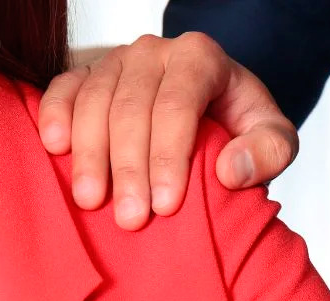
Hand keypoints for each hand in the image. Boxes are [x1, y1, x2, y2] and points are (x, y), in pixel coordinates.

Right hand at [38, 32, 297, 230]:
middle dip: (130, 167)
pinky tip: (56, 148)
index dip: (168, 156)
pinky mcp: (87, 73)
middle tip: (130, 219)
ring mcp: (117, 60)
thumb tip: (232, 170)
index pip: (178, 105)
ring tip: (91, 201)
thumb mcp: (274, 138)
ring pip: (94, 102)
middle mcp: (155, 51)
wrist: (211, 107)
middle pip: (132, 108)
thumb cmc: (238, 125)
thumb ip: (269, 150)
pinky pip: (64, 87)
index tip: (166, 205)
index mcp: (201, 57)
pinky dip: (55, 115)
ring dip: (91, 155)